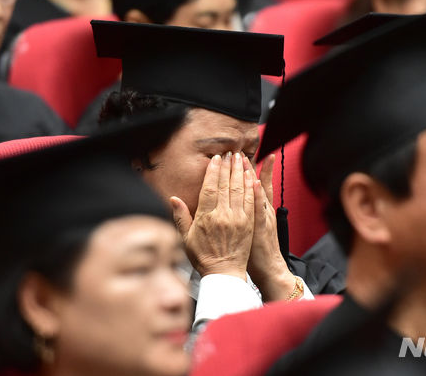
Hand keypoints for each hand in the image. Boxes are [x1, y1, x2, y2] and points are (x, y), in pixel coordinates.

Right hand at [171, 152, 254, 280]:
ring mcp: (238, 219)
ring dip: (241, 172)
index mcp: (207, 217)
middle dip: (228, 167)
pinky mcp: (249, 223)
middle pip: (226, 185)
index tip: (215, 159)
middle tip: (229, 153)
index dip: (213, 171)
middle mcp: (223, 216)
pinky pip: (251, 201)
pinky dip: (251, 186)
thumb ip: (180, 216)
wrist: (224, 274)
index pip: (210, 188)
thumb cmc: (203, 257)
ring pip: (240, 189)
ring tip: (241, 158)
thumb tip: (173, 198)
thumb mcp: (186, 238)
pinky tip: (251, 176)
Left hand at [244, 154, 296, 300]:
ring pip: (258, 192)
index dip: (247, 171)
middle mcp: (262, 210)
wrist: (269, 269)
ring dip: (252, 175)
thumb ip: (245, 212)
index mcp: (258, 210)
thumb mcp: (251, 228)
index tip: (240, 156)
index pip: (252, 186)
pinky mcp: (262, 227)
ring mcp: (263, 217)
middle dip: (247, 167)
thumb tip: (236, 202)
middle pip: (254, 185)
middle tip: (239, 151)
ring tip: (246, 159)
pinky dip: (258, 195)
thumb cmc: (257, 251)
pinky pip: (259, 208)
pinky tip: (254, 182)